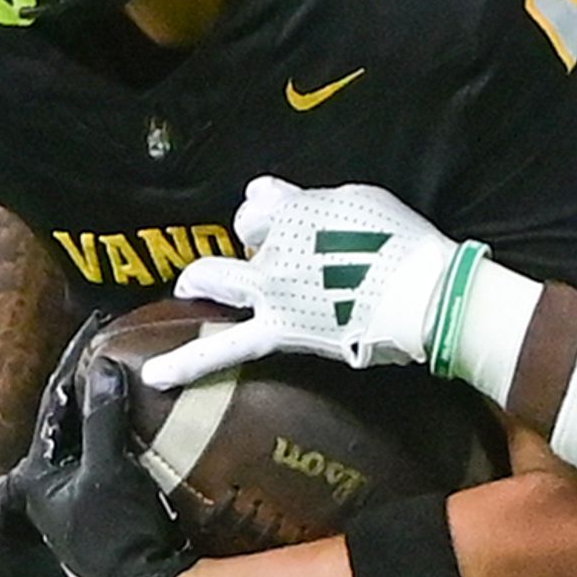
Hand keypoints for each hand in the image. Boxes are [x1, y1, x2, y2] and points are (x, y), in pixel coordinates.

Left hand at [19, 357, 197, 576]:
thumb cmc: (118, 537)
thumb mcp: (108, 471)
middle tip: (117, 351)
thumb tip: (103, 366)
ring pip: (97, 443)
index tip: (95, 331)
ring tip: (140, 381)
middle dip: (94, 389)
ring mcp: (83, 506)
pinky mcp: (113, 517)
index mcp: (40, 478)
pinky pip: (121, 462)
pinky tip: (160, 426)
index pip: (54, 405)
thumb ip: (102, 418)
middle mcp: (55, 491)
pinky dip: (136, 439)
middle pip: (73, 423)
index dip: (74, 365)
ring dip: (116, 414)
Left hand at [146, 175, 460, 388]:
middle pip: (243, 227)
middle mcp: (273, 245)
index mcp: (296, 207)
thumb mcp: (360, 200)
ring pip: (218, 277)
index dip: (274, 211)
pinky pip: (227, 346)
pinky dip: (188, 361)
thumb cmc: (403, 245)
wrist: (420, 296)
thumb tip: (283, 201)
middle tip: (258, 251)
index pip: (261, 200)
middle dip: (249, 235)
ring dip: (200, 280)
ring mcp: (271, 289)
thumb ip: (315, 201)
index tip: (292, 220)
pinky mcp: (278, 331)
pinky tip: (156, 376)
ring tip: (186, 288)